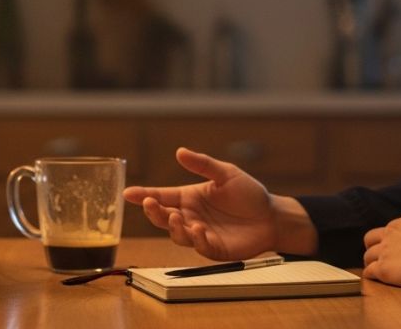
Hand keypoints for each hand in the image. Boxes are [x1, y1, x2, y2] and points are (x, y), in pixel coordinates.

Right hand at [123, 147, 279, 260]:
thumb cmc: (248, 194)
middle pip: (163, 218)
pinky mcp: (214, 248)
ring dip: (175, 227)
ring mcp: (200, 234)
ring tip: (178, 218)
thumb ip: (203, 164)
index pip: (162, 195)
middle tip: (152, 205)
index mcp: (189, 197)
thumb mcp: (226, 173)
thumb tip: (180, 152)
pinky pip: (200, 247)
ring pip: (177, 235)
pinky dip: (197, 240)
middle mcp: (190, 216)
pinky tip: (199, 230)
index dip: (144, 195)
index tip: (129, 193)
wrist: (271, 216)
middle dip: (154, 213)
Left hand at [362, 214, 400, 287]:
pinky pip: (368, 272)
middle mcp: (390, 233)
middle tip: (376, 256)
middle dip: (372, 247)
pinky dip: (370, 275)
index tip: (392, 247)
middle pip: (370, 238)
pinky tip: (374, 279)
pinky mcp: (382, 268)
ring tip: (375, 269)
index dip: (388, 239)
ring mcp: (384, 251)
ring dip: (371, 262)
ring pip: (368, 256)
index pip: (389, 229)